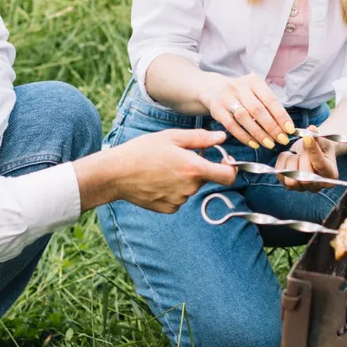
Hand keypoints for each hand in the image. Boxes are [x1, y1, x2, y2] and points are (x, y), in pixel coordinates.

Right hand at [106, 129, 236, 212]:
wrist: (116, 174)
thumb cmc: (142, 151)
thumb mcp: (172, 138)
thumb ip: (200, 138)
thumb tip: (221, 137)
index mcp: (193, 168)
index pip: (228, 176)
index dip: (231, 169)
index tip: (225, 162)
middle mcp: (189, 188)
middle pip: (205, 179)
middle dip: (198, 169)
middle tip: (177, 157)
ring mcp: (179, 200)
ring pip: (190, 188)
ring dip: (183, 179)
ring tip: (162, 168)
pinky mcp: (168, 209)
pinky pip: (178, 198)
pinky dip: (172, 190)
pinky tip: (157, 180)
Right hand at [201, 73, 294, 150]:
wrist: (214, 89)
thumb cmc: (243, 94)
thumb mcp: (256, 92)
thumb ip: (269, 107)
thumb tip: (286, 127)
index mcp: (253, 81)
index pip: (270, 100)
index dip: (281, 116)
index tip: (290, 130)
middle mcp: (239, 87)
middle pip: (257, 110)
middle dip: (272, 127)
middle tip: (282, 140)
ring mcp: (226, 98)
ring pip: (244, 118)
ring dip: (259, 134)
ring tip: (269, 144)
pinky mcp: (217, 110)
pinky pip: (232, 126)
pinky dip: (244, 137)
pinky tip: (254, 144)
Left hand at [274, 126, 338, 191]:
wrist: (314, 152)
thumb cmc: (321, 146)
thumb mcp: (323, 141)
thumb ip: (317, 137)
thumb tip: (311, 129)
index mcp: (331, 175)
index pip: (320, 166)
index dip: (313, 151)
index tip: (307, 137)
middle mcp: (318, 186)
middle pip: (305, 177)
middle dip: (301, 158)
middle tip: (303, 149)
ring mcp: (303, 188)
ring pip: (291, 181)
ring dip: (291, 162)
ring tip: (296, 153)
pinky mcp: (289, 185)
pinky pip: (280, 175)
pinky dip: (282, 162)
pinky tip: (290, 155)